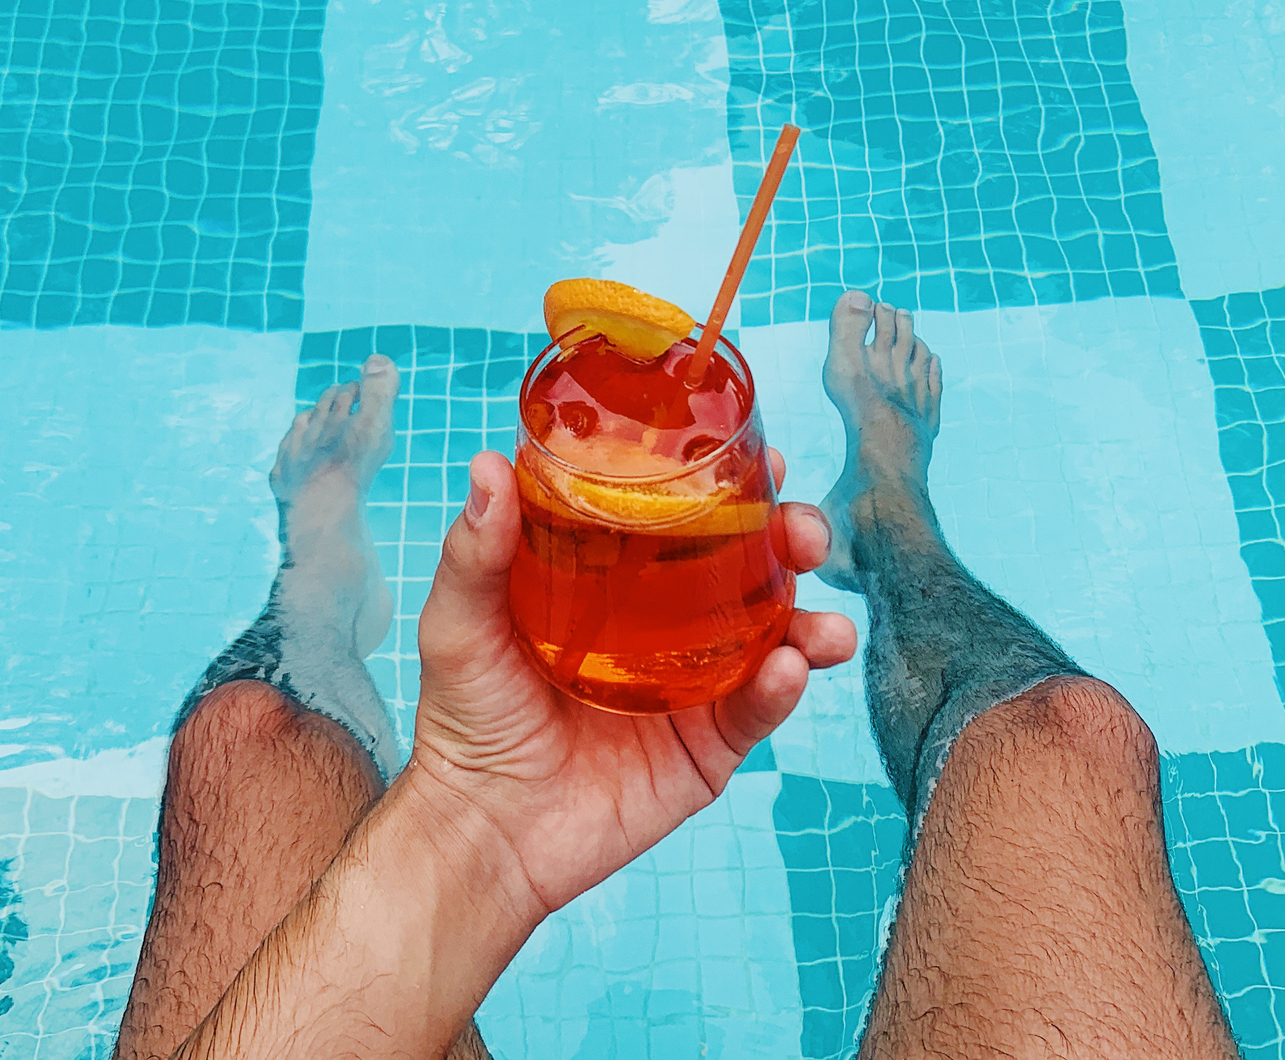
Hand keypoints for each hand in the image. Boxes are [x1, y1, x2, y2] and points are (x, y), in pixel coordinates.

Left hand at [402, 448, 858, 916]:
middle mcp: (666, 627)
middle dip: (792, 541)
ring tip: (823, 625)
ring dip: (812, 620)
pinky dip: (781, 689)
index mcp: (616, 583)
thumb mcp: (461, 623)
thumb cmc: (464, 720)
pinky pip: (756, 712)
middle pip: (749, 568)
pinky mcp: (706, 750)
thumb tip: (488, 463)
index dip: (727, 484)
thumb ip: (476, 552)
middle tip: (803, 534)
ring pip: (774, 638)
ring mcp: (693, 688)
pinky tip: (790, 669)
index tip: (757, 455)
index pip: (682, 518)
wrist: (483, 829)